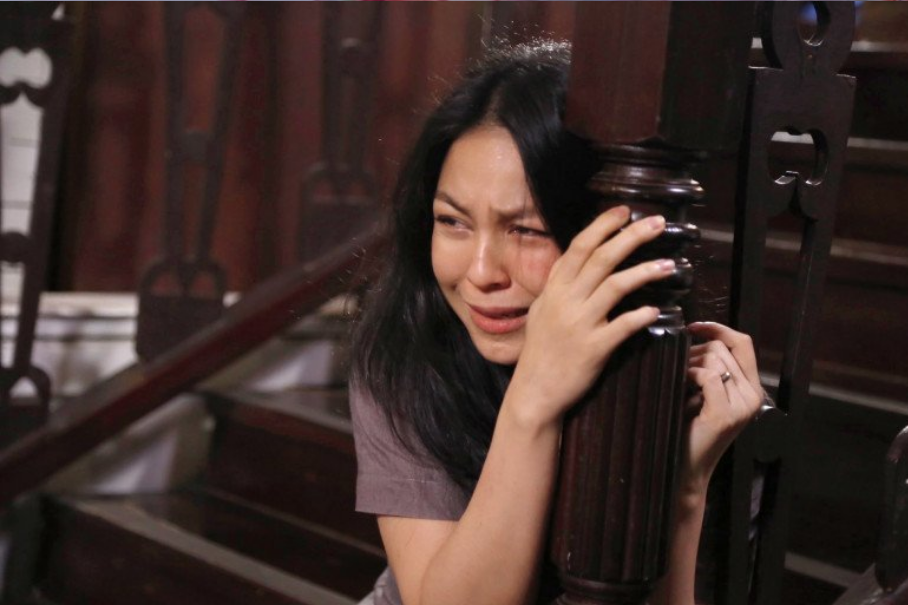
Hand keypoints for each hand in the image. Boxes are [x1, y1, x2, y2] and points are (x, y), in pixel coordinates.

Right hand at [509, 205, 673, 425]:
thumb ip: (560, 286)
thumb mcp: (543, 310)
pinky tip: (656, 310)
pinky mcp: (593, 348)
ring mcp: (579, 324)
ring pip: (615, 286)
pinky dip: (640, 316)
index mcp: (554, 289)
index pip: (579, 247)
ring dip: (645, 271)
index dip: (602, 226)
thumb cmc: (540, 351)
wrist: (535, 392)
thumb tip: (577, 261)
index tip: (624, 211)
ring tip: (670, 264)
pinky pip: (622, 326)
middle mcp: (565, 301)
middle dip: (631, 236)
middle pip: (602, 258)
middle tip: (658, 223)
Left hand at [681, 322, 763, 493]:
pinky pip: (707, 375)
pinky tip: (681, 387)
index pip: (743, 343)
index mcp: (751, 389)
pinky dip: (689, 375)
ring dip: (688, 364)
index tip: (693, 326)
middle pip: (723, 347)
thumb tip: (696, 333)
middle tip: (678, 369)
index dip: (718, 328)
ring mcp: (742, 406)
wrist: (685, 467)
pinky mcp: (726, 413)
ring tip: (679, 383)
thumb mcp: (703, 392)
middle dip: (695, 350)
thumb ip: (709, 367)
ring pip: (714, 358)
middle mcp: (753, 396)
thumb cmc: (688, 427)